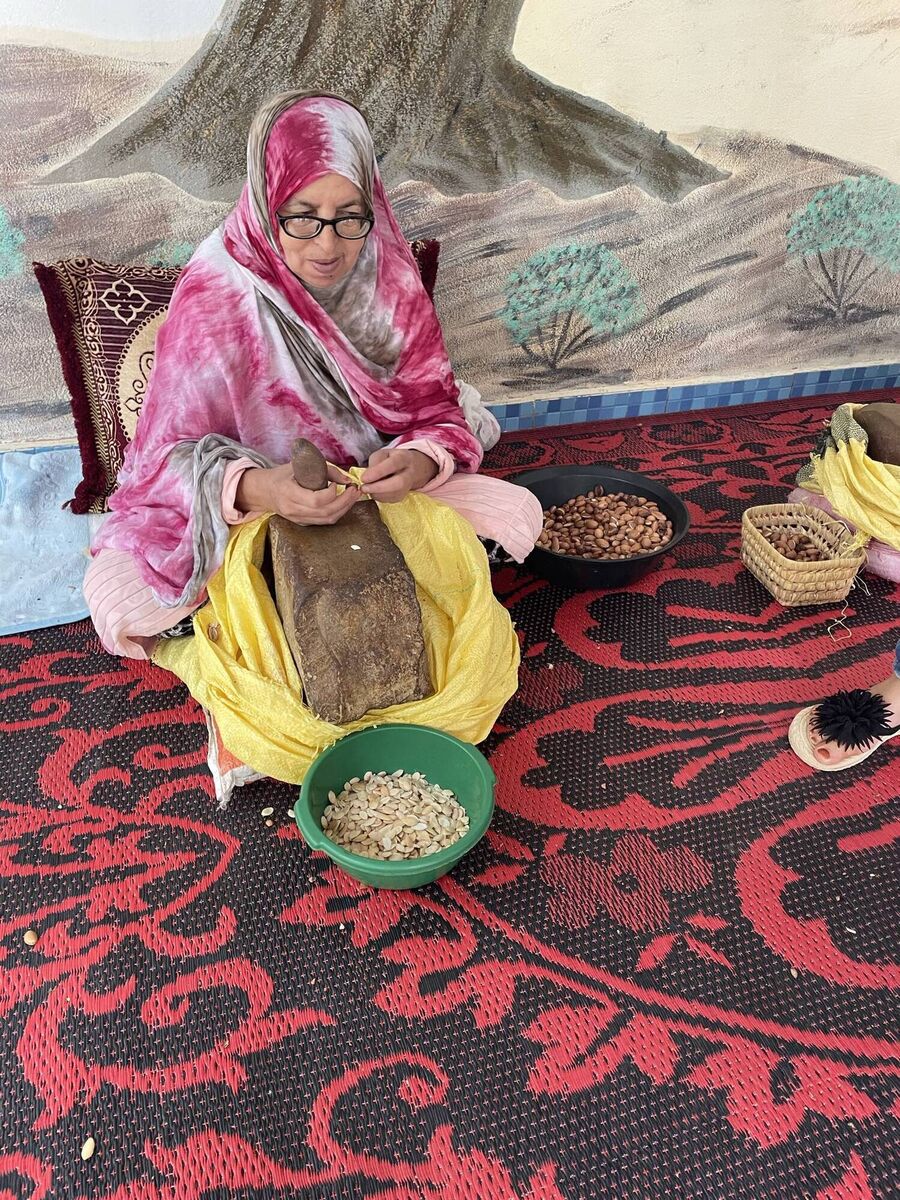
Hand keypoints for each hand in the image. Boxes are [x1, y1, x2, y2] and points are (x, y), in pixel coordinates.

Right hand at [236, 463, 360, 524]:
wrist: (264, 491)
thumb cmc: (282, 475)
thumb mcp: (299, 465)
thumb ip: (324, 469)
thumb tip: (347, 479)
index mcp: (288, 492)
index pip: (316, 500)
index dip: (331, 493)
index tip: (336, 483)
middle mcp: (292, 509)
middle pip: (325, 512)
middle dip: (345, 502)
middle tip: (355, 490)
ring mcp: (297, 519)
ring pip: (327, 520)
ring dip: (344, 508)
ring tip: (353, 496)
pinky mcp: (302, 523)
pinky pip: (324, 522)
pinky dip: (337, 512)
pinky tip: (344, 502)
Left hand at [360, 448, 438, 501]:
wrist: (408, 468)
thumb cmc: (390, 460)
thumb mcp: (381, 455)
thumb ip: (374, 463)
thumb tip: (366, 478)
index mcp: (403, 458)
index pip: (393, 464)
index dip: (378, 472)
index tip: (364, 478)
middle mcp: (409, 473)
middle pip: (399, 483)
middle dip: (379, 488)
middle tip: (364, 488)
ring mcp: (408, 487)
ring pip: (393, 494)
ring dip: (376, 493)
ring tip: (366, 488)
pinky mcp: (402, 496)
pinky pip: (389, 500)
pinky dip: (378, 497)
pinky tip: (374, 491)